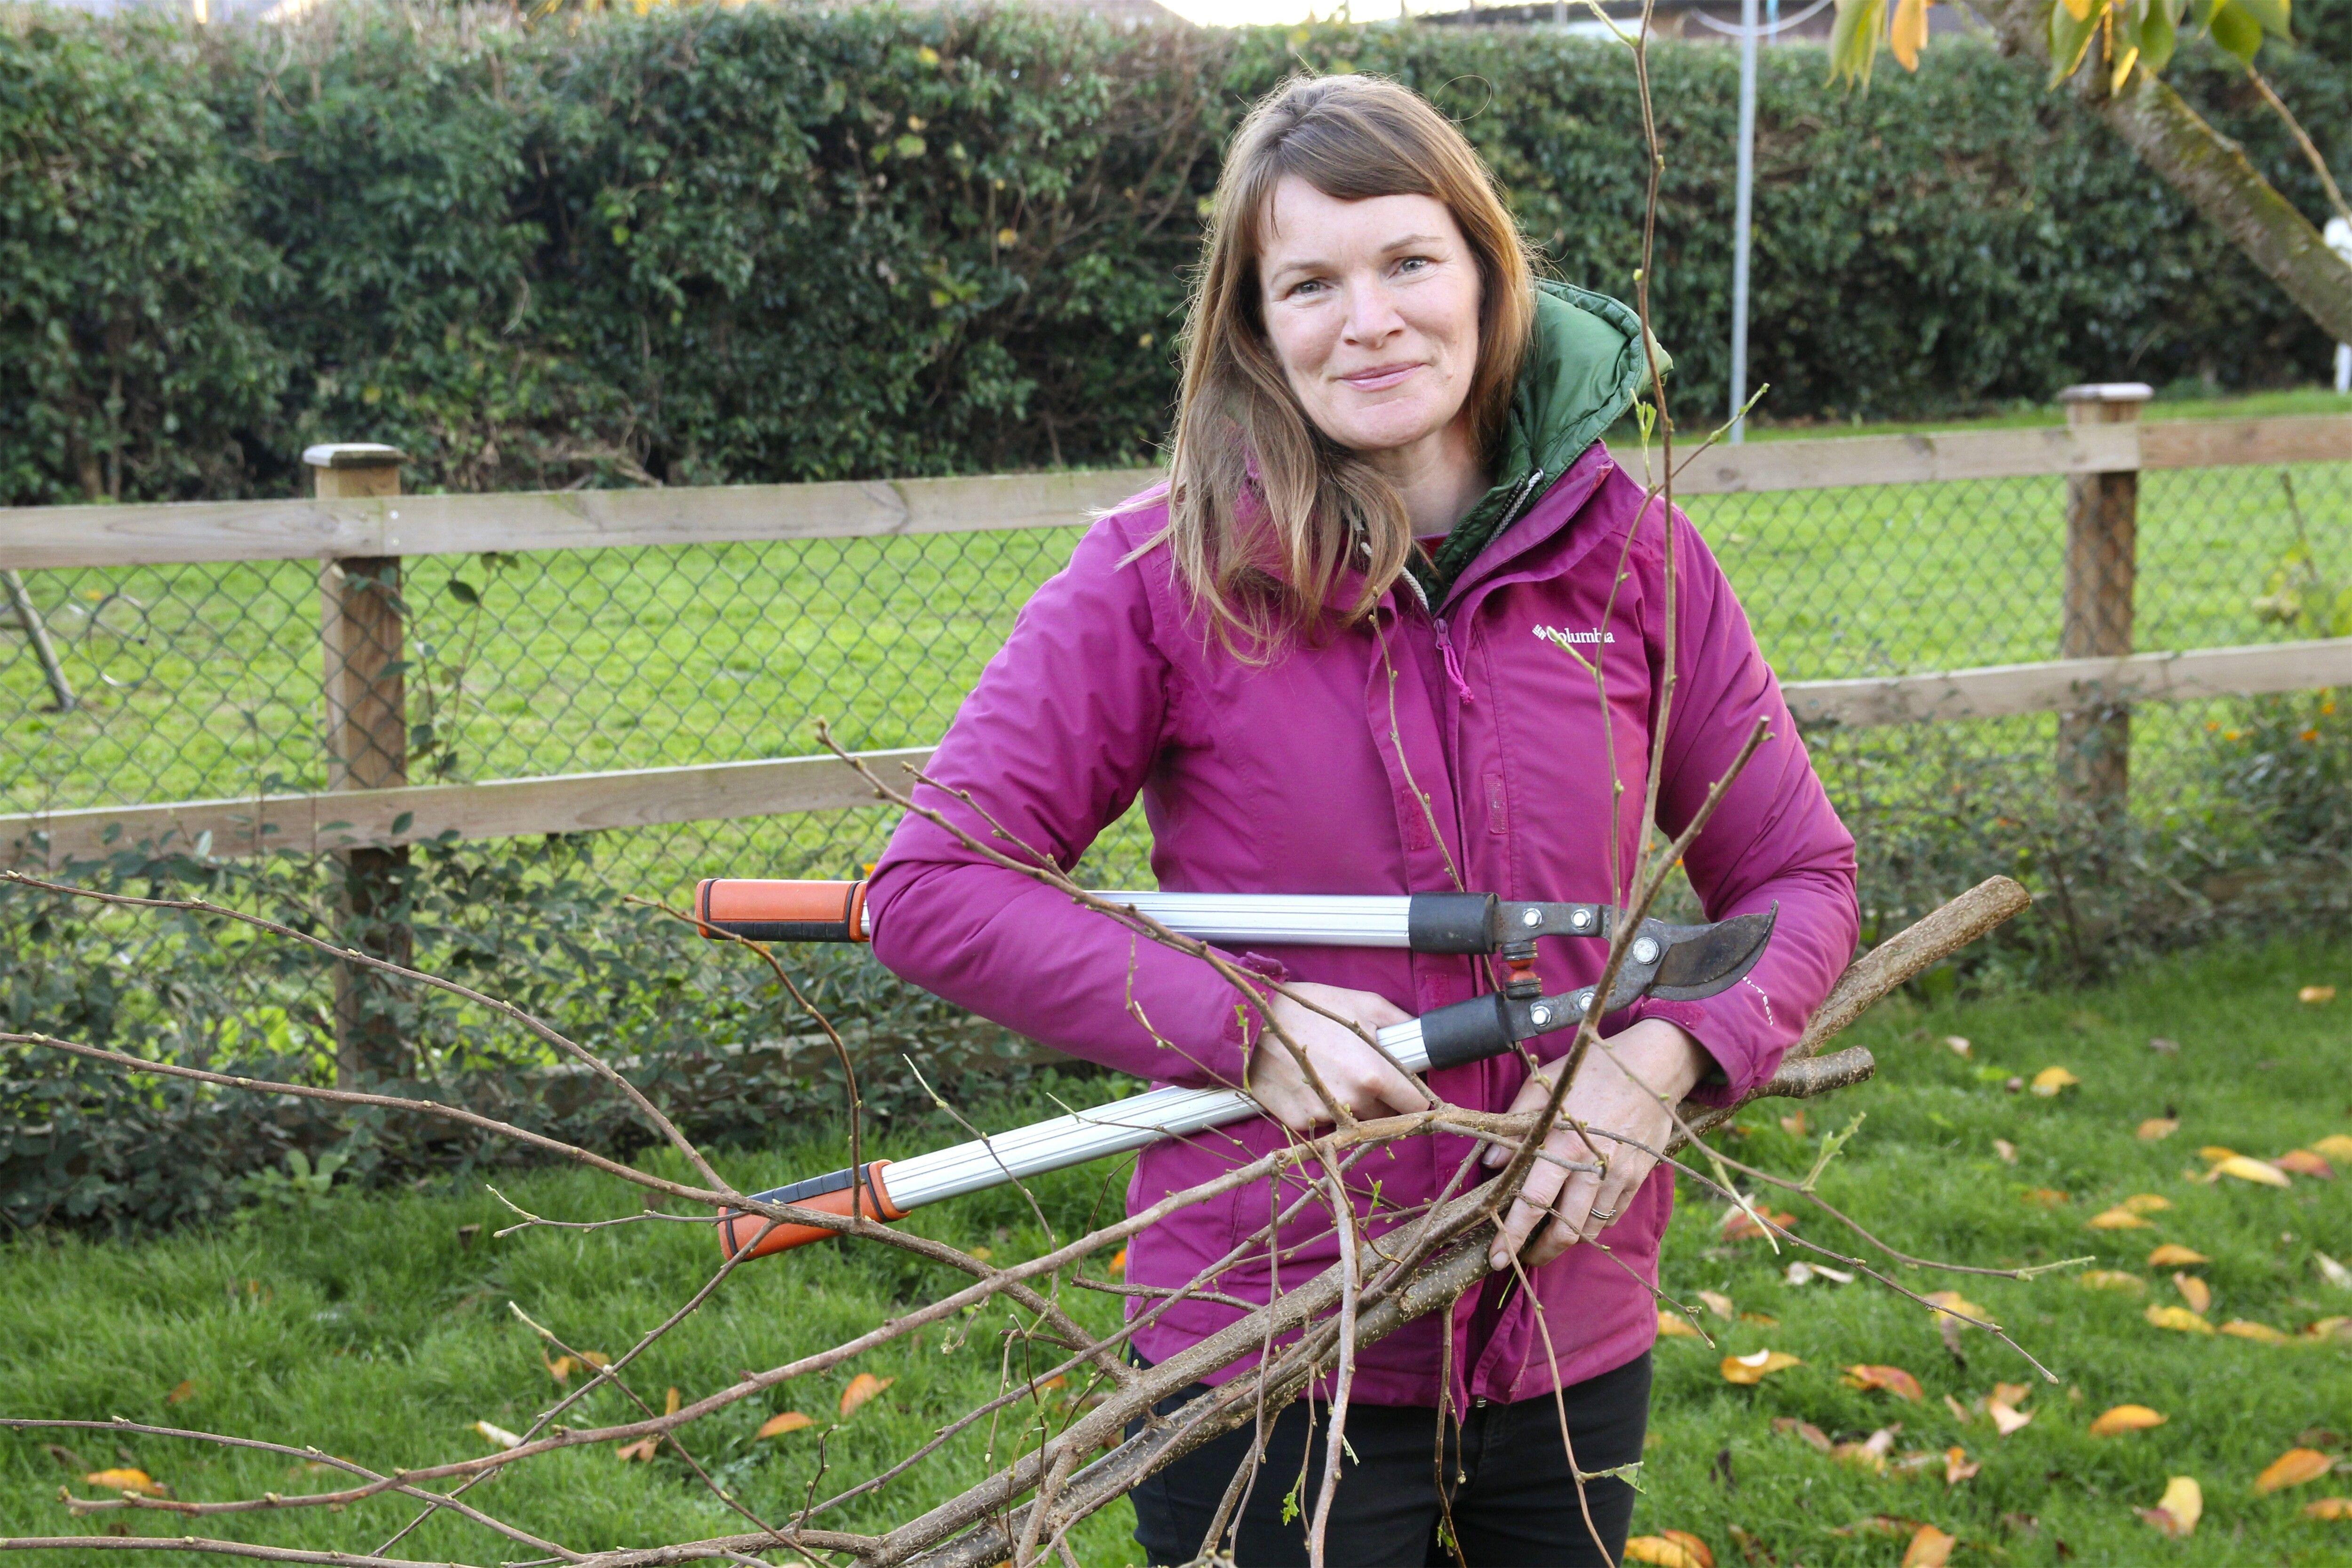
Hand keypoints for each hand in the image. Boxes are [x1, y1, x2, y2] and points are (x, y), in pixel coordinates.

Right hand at [1245, 981, 1426, 1130]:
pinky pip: (1324, 1123)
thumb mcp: (1363, 1004)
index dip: (1413, 1095)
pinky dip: (1322, 1108)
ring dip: (1353, 1107)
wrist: (1251, 1023)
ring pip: (1355, 1123)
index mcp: (1372, 1075)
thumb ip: (1400, 1024)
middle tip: (1365, 1075)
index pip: (1415, 1106)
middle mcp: (1351, 1102)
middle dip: (1382, 1101)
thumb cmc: (1309, 1009)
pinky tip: (1311, 1083)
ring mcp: (1323, 1115)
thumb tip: (1421, 1039)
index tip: (1404, 1088)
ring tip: (1335, 1076)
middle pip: (1386, 1117)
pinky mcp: (1299, 1122)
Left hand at [1485, 1019, 1710, 1272]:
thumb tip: (1489, 1163)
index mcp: (1562, 1144)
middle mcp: (1591, 1167)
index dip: (1514, 1236)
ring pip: (1590, 1228)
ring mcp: (1618, 1176)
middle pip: (1565, 1230)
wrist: (1652, 1066)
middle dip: (1541, 1252)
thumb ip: (1513, 1124)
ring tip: (1546, 1242)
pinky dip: (1593, 1225)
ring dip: (1566, 1242)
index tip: (1497, 1259)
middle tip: (1522, 1258)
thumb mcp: (1543, 1086)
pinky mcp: (1637, 1178)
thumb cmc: (1592, 1070)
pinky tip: (1577, 1219)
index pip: (1533, 1203)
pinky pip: (1612, 1215)